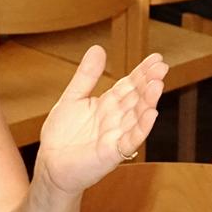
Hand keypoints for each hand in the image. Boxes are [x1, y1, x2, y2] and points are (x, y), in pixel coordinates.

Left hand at [33, 48, 167, 196]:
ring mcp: (117, 135)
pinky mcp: (112, 153)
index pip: (130, 84)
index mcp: (108, 104)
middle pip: (136, 98)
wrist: (50, 164)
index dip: (142, 72)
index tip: (157, 58)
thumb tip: (99, 48)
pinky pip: (130, 139)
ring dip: (149, 101)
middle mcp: (117, 118)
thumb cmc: (62, 134)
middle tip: (162, 67)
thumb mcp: (73, 97)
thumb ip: (86, 76)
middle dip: (149, 83)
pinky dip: (141, 128)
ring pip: (137, 116)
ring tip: (158, 84)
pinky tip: (151, 114)